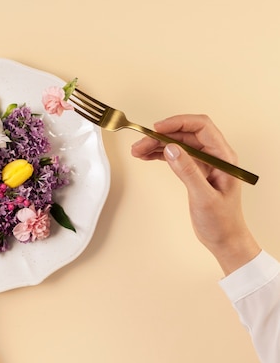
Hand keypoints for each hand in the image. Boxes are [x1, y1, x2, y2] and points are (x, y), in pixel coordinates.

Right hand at [131, 114, 259, 274]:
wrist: (224, 239)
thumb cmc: (222, 221)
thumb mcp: (204, 197)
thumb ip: (188, 171)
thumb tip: (171, 149)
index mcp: (223, 157)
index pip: (201, 127)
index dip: (178, 123)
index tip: (157, 128)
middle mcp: (215, 156)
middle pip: (185, 134)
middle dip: (161, 136)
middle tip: (140, 144)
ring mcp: (204, 163)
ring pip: (177, 144)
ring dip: (157, 145)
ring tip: (137, 151)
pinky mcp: (194, 171)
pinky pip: (175, 156)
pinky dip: (159, 154)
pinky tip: (146, 156)